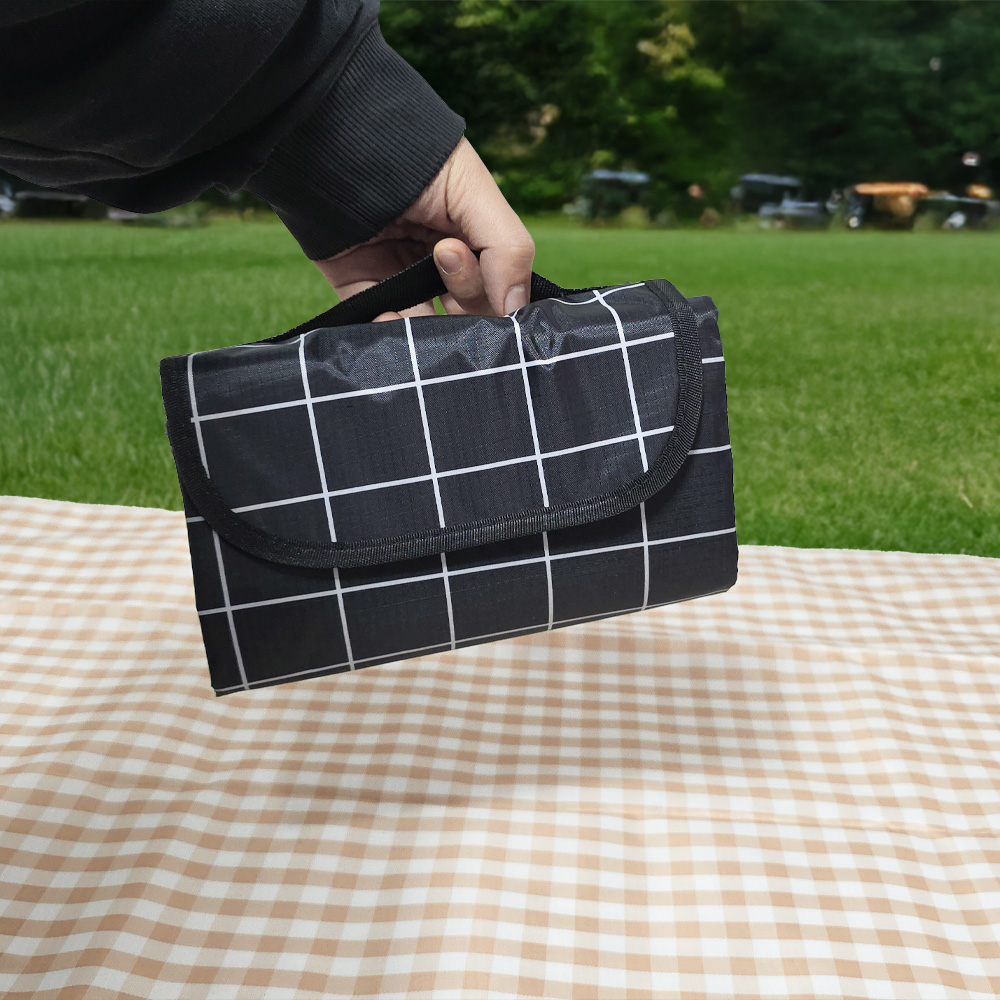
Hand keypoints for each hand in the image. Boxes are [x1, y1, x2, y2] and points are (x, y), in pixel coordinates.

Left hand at [314, 137, 534, 320]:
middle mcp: (441, 267)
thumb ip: (508, 250)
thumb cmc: (414, 157)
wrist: (334, 140)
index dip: (496, 291)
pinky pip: (386, 330)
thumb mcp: (475, 192)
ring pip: (430, 330)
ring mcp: (403, 282)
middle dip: (463, 296)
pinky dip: (392, 332)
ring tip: (413, 299)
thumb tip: (517, 313)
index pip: (501, 289)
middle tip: (441, 255)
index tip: (461, 254)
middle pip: (471, 315)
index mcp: (474, 242)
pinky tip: (389, 315)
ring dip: (430, 329)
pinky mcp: (366, 293)